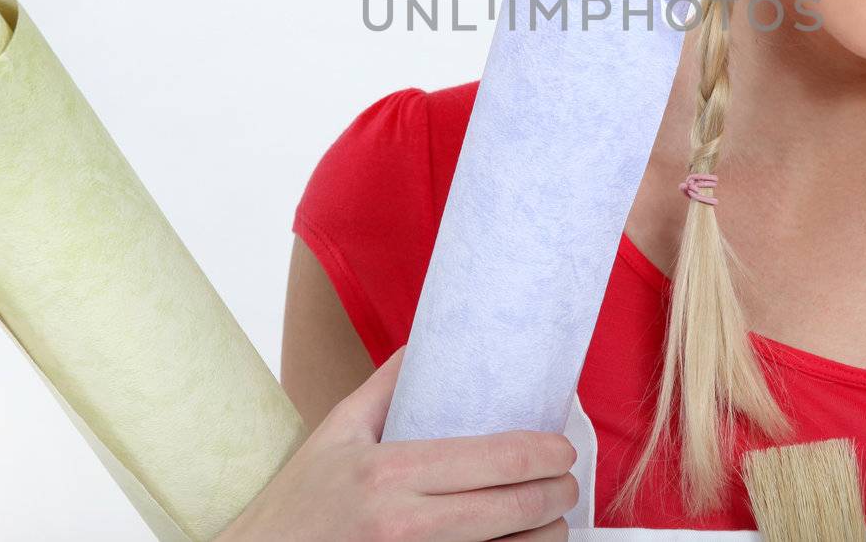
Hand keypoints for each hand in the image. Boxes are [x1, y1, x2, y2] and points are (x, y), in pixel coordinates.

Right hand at [218, 345, 579, 541]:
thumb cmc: (298, 504)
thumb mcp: (336, 434)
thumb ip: (385, 387)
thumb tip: (426, 343)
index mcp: (391, 473)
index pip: (500, 460)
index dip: (547, 454)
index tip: (562, 448)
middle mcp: (407, 524)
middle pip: (518, 508)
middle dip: (560, 494)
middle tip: (567, 482)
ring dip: (549, 535)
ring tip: (551, 518)